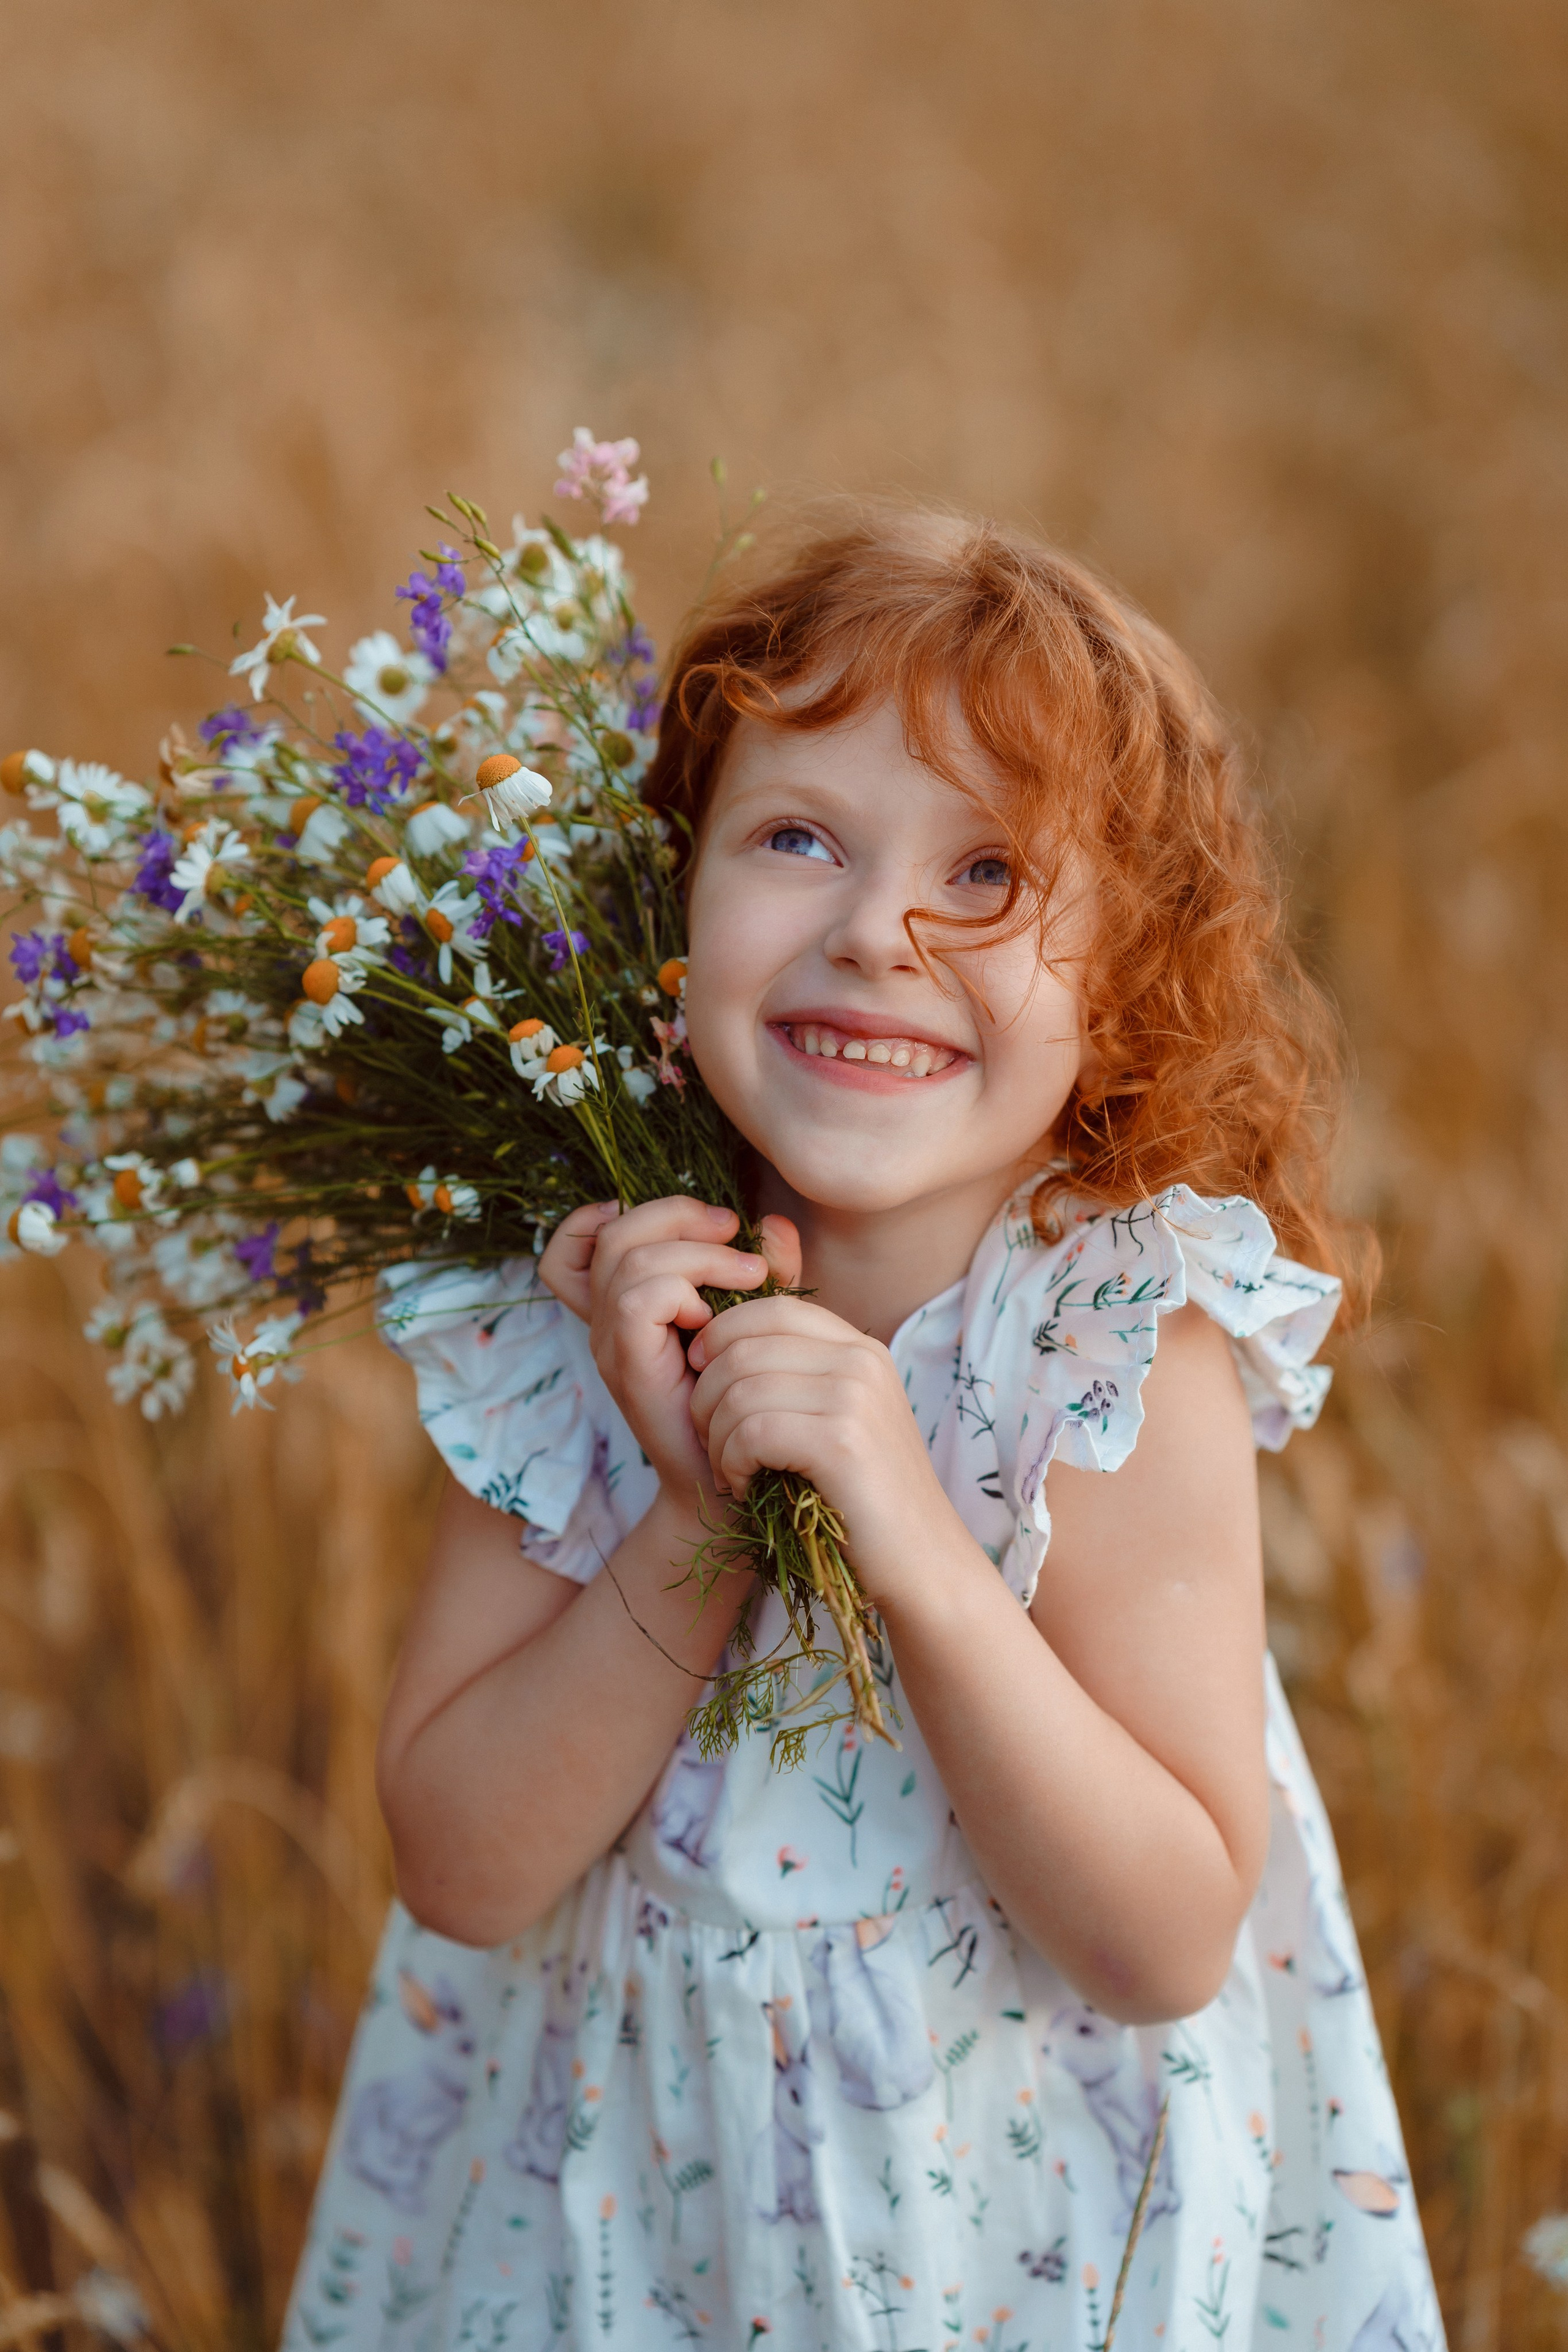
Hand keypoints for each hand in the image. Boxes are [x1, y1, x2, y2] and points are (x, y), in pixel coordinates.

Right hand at [537, 1197, 792, 1506]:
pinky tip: (717, 1319)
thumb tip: (774, 1225)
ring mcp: (611, 1344)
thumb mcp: (761, 1318)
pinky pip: (639, 1299)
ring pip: (630, 1257)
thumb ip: (768, 1268)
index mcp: (628, 1304)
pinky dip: (684, 1289)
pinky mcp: (628, 1366)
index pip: (588, 1237)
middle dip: (681, 1215)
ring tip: (751, 1278)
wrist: (739, 1483)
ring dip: (699, 1253)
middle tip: (737, 1234)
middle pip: (615, 1230)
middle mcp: (607, 1320)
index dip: (631, 1211)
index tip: (701, 1223)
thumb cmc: (751, 1401)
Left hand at [686, 1294, 967, 1609]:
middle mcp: (861, 1360)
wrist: (922, 1562)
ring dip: (714, 1436)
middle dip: (706, 1396)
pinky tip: (742, 1486)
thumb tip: (716, 1347)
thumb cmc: (864, 1498)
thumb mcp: (840, 1420)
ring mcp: (855, 1397)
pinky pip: (751, 1430)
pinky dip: (730, 1461)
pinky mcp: (842, 1442)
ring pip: (739, 1389)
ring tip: (728, 1469)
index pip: (772, 1308)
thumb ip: (798, 1377)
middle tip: (710, 1442)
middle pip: (743, 1347)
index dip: (720, 1336)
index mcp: (861, 1348)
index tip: (701, 1380)